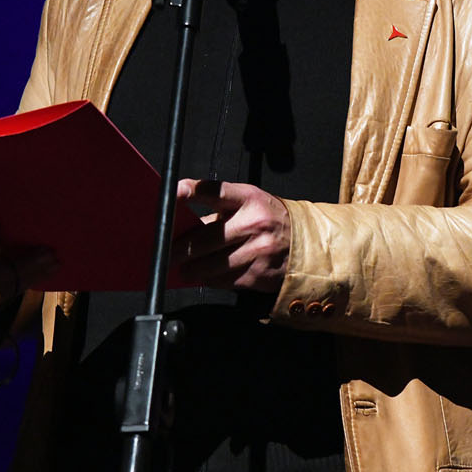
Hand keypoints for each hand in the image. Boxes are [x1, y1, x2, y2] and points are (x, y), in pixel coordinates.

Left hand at [175, 179, 289, 291]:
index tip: (174, 193)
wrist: (306, 244)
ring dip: (192, 269)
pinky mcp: (259, 275)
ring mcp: (258, 251)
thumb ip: (219, 212)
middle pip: (205, 238)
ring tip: (183, 269)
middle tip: (165, 254)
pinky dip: (212, 279)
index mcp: (249, 199)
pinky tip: (209, 275)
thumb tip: (183, 227)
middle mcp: (255, 223)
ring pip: (211, 265)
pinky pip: (224, 281)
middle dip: (180, 249)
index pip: (216, 191)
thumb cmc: (270, 219)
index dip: (193, 191)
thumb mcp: (250, 204)